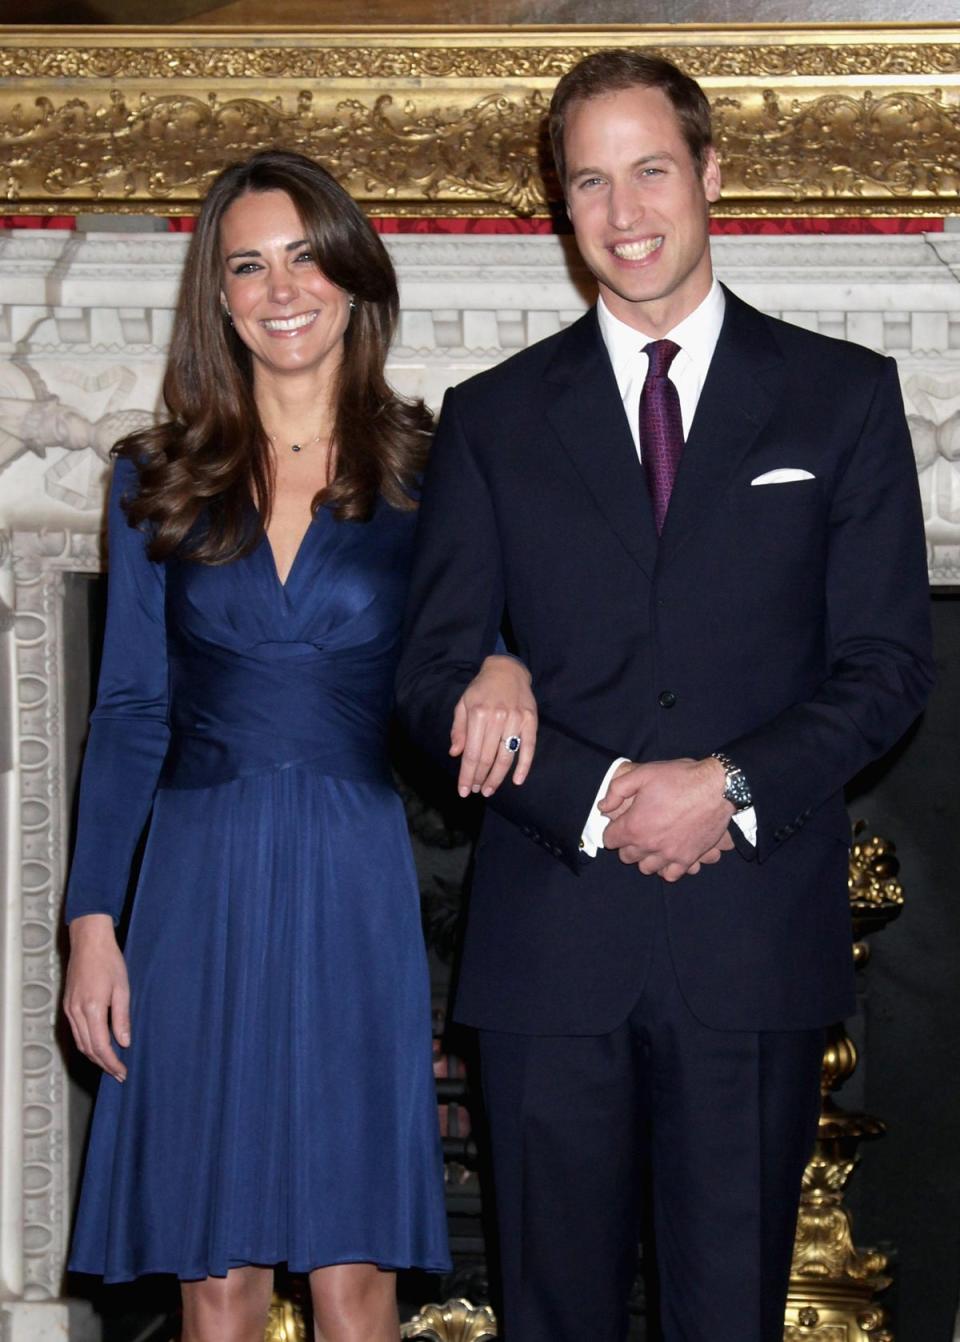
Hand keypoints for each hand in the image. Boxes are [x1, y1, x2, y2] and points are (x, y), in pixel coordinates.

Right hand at [63, 914, 129, 1080]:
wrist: (89, 942)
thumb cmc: (109, 962)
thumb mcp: (123, 989)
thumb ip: (122, 1018)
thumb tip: (124, 1043)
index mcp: (92, 1009)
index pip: (100, 1046)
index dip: (111, 1063)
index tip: (122, 1072)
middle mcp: (77, 1012)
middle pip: (88, 1049)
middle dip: (104, 1064)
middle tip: (118, 1073)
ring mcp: (69, 1009)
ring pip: (80, 1043)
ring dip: (94, 1056)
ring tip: (110, 1065)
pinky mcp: (67, 1005)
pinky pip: (76, 1032)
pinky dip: (86, 1044)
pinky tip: (97, 1046)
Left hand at [450, 654, 537, 797]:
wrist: (507, 669)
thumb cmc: (481, 689)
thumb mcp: (463, 704)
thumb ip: (459, 729)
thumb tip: (455, 753)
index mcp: (478, 714)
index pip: (472, 753)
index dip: (467, 775)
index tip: (463, 791)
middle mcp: (497, 717)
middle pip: (488, 758)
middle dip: (481, 779)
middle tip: (477, 791)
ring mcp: (516, 719)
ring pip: (507, 756)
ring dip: (498, 777)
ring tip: (490, 790)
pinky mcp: (530, 720)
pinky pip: (528, 747)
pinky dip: (524, 766)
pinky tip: (517, 781)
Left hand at [600, 757, 734, 881]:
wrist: (717, 787)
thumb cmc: (679, 778)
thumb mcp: (643, 774)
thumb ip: (617, 790)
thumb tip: (603, 807)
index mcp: (634, 826)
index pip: (609, 840)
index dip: (612, 830)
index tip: (620, 823)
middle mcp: (649, 845)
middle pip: (627, 857)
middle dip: (627, 844)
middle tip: (637, 831)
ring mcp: (670, 855)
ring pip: (646, 868)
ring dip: (645, 857)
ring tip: (652, 843)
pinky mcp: (688, 858)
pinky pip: (671, 875)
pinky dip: (666, 868)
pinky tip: (668, 855)